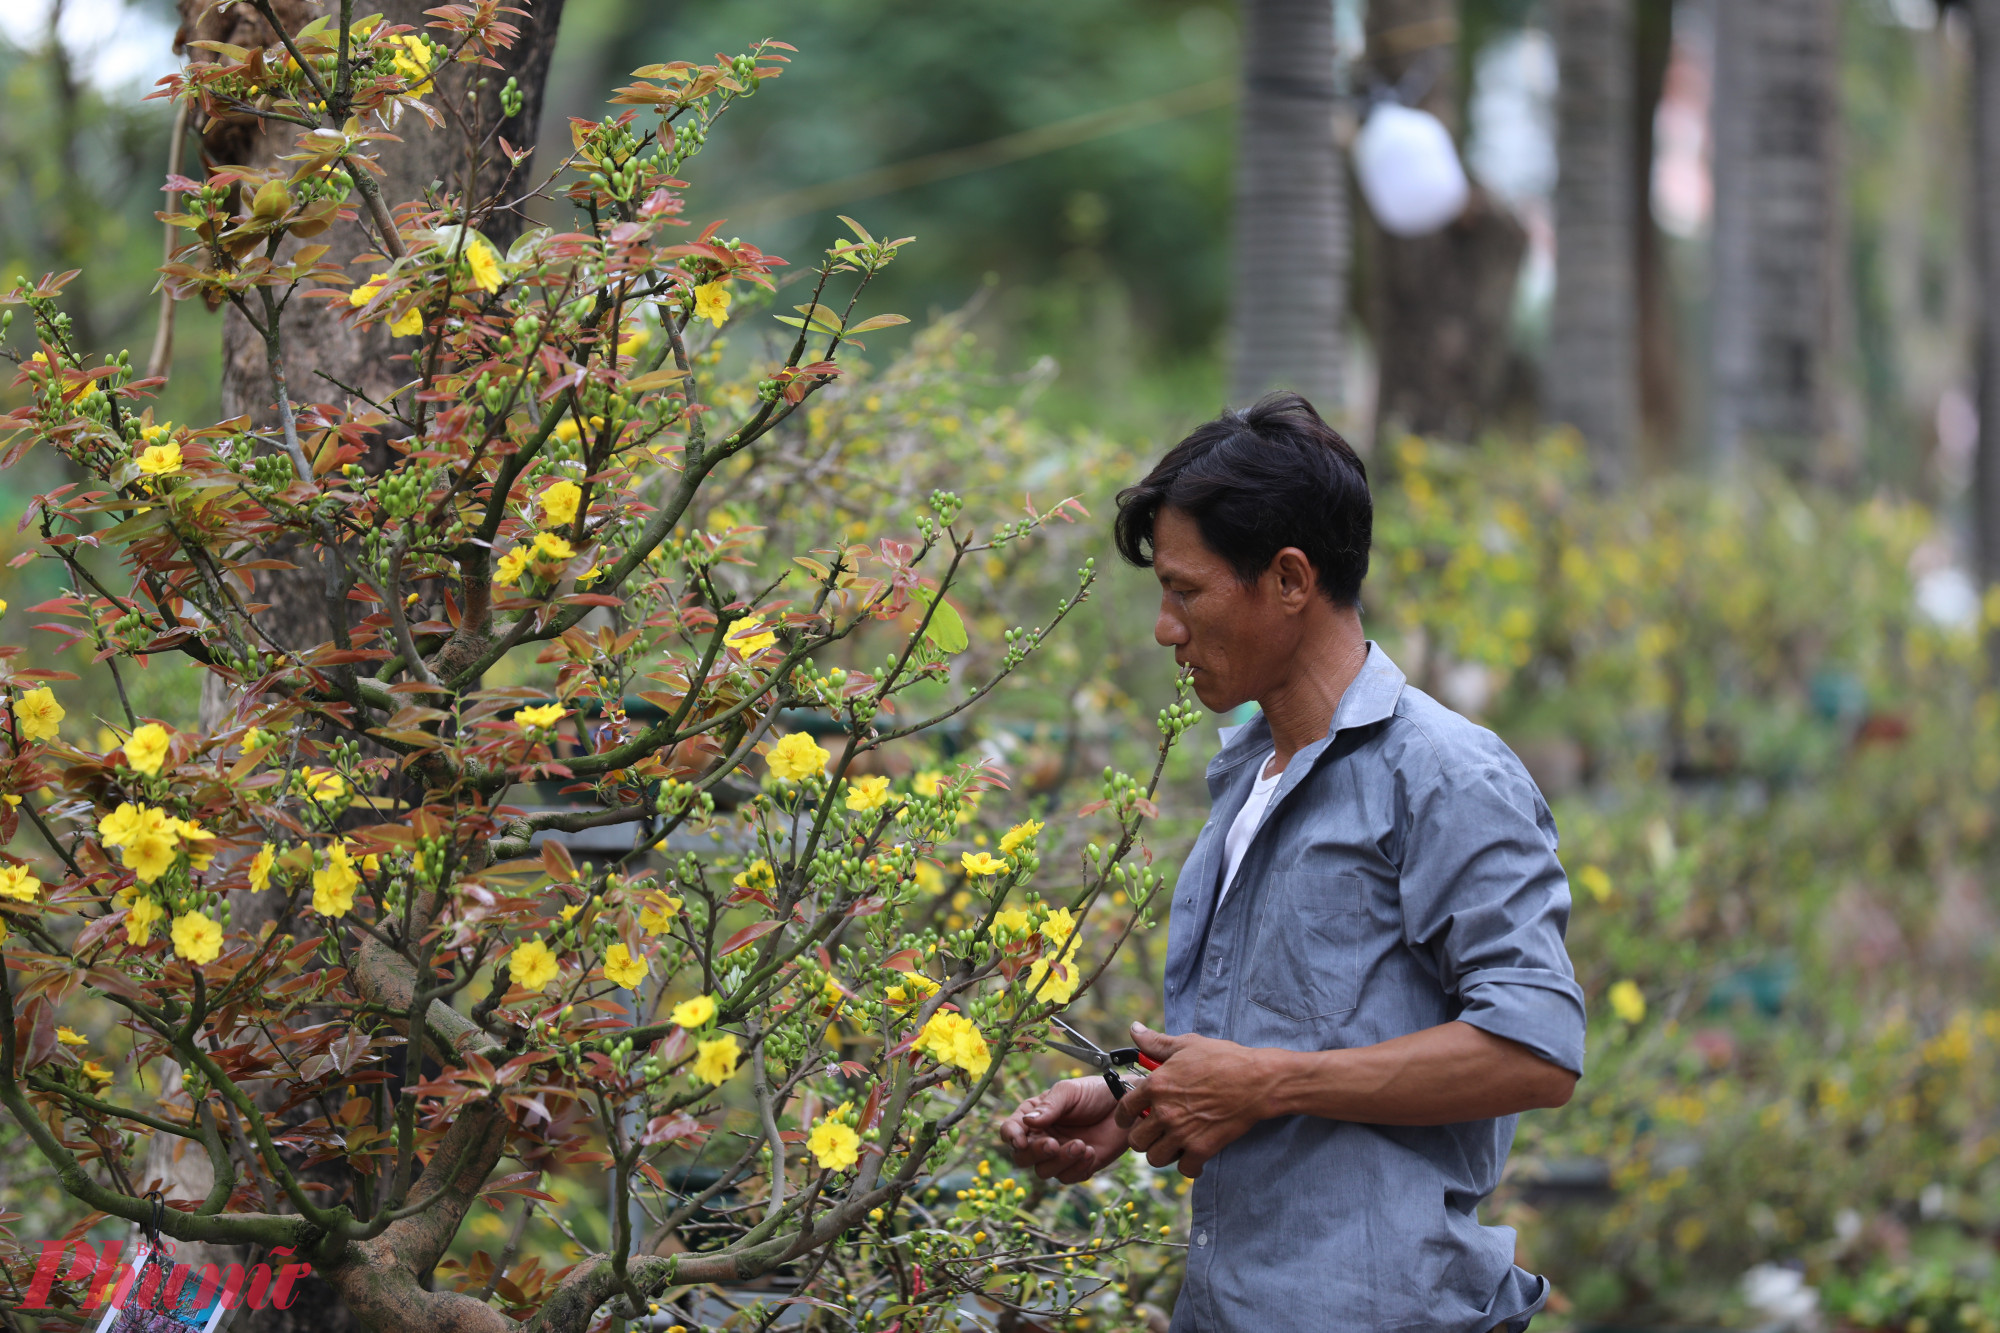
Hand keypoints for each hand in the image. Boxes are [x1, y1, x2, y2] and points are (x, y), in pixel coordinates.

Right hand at [997, 1076, 1128, 1183]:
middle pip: (1022, 1157)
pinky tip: (1091, 1151)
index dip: (1011, 1137)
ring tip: (1081, 1144)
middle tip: (1053, 1144)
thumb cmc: (1095, 1092)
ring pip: (1044, 1171)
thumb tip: (1027, 1122)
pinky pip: (1068, 1178)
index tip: (1020, 1140)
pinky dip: (1077, 1168)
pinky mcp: (1078, 1167)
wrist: (1127, 1105)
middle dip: (1035, 1153)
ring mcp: (1059, 1154)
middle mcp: (1042, 1137)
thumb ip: (1049, 1107)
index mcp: (1034, 1116)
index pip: (1010, 1130)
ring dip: (1060, 1161)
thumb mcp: (1070, 1092)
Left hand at [1114, 1022, 1276, 1178]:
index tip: (1129, 1120)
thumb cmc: (1224, 1059)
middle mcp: (1165, 1111)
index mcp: (1157, 1085)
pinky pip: (1184, 1170)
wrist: (1256, 1080)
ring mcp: (1182, 1132)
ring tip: (1171, 1145)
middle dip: (1143, 1138)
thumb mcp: (1187, 1044)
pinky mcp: (1202, 1148)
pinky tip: (1193, 1157)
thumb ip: (1156, 1043)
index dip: (1124, 1117)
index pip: (1124, 1109)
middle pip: (1136, 1141)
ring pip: (1155, 1158)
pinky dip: (1188, 1167)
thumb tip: (1135, 1030)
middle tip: (1154, 1134)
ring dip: (1162, 1153)